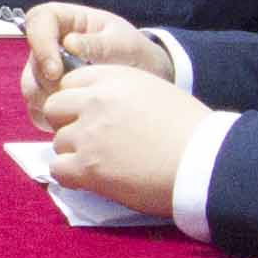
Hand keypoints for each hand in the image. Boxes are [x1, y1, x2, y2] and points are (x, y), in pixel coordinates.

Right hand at [21, 2, 164, 123]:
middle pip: (33, 62)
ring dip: (54, 102)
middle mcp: (50, 44)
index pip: (38, 20)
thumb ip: (99, 44)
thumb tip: (69, 44)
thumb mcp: (125, 44)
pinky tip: (79, 118)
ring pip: (31, 89)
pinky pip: (38, 110)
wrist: (146, 77)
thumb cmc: (135, 52)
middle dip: (52, 82)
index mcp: (66, 20)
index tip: (56, 70)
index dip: (40, 44)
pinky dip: (54, 119)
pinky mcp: (47, 96)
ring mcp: (45, 71)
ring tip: (86, 107)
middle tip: (80, 94)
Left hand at [39, 66, 205, 217]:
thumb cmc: (189, 128)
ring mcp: (88, 134)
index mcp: (113, 78)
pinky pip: (57, 169)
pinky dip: (70, 176)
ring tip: (101, 162)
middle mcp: (95, 101)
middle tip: (88, 139)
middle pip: (55, 108)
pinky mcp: (88, 167)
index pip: (70, 81)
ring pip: (58, 141)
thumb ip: (122, 91)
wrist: (203, 161)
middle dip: (66, 123)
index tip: (88, 115)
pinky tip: (90, 178)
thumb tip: (102, 103)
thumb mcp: (154, 90)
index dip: (76, 100)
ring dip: (73, 152)